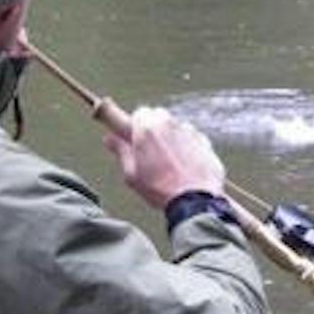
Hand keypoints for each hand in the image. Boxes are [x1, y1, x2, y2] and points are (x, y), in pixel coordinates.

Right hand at [103, 105, 225, 211]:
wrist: (194, 201)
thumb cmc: (160, 189)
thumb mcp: (132, 174)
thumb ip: (121, 152)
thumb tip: (109, 139)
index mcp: (147, 129)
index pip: (137, 113)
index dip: (134, 123)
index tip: (130, 129)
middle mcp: (168, 124)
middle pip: (157, 116)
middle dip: (151, 128)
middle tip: (147, 150)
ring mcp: (189, 131)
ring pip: (175, 126)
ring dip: (169, 137)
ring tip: (168, 162)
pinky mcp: (204, 141)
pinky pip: (191, 137)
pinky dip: (186, 146)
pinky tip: (184, 166)